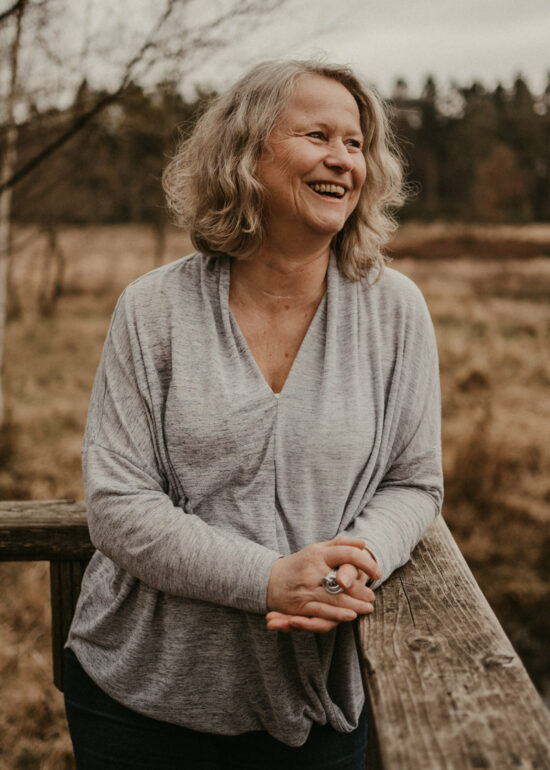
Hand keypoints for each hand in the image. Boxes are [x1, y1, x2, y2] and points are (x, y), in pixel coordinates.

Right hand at [266, 537, 380, 632]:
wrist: (269, 580)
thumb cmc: (300, 564)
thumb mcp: (317, 549)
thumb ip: (340, 545)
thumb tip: (363, 544)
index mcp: (318, 554)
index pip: (348, 554)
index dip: (366, 563)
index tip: (377, 571)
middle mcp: (312, 571)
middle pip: (344, 582)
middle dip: (362, 590)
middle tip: (372, 595)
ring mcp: (306, 590)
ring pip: (336, 600)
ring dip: (355, 605)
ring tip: (367, 607)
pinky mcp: (301, 607)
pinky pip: (322, 613)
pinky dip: (338, 615)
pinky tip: (350, 615)